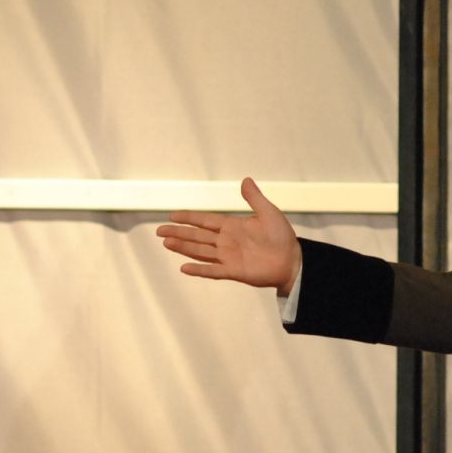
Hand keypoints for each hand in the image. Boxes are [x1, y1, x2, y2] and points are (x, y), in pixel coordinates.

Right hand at [155, 178, 302, 292]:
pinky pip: (213, 270)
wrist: (292, 260)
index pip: (205, 221)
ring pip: (200, 251)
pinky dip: (199, 270)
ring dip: (184, 248)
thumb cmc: (282, 236)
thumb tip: (246, 180)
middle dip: (179, 233)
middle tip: (159, 231)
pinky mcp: (234, 272)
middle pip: (197, 236)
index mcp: (232, 226)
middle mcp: (226, 241)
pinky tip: (184, 269)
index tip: (172, 215)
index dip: (189, 218)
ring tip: (166, 243)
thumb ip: (254, 198)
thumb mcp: (269, 212)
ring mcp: (228, 257)